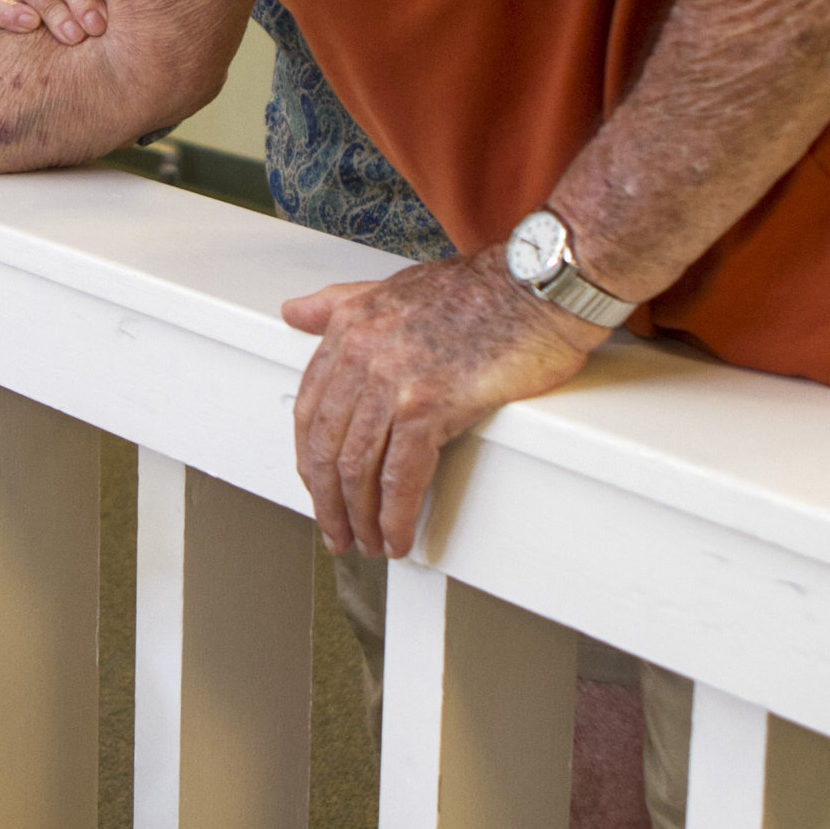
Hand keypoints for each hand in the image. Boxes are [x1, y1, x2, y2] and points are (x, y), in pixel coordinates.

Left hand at [284, 247, 606, 559]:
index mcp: (348, 328)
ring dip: (360, 517)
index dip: (309, 460)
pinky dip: (397, 515)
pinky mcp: (431, 405)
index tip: (318, 488)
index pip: (309, 410)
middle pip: (327, 446)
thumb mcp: (391, 286)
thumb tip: (295, 311)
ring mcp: (394, 380)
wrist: (534, 289)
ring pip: (358, 468)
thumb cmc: (478, 290)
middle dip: (328, 501)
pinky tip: (399, 535)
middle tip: (337, 532)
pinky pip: (401, 476)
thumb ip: (339, 303)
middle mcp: (362, 354)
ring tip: (368, 543)